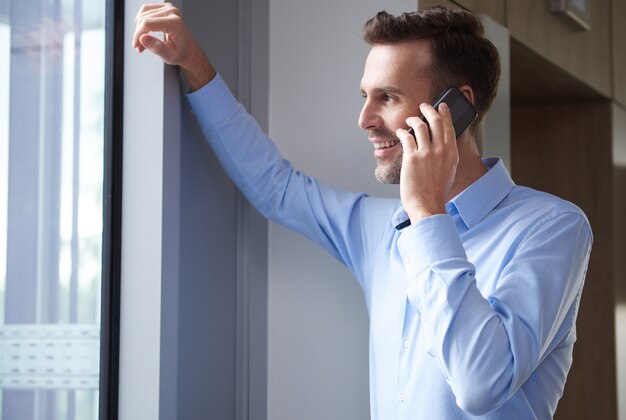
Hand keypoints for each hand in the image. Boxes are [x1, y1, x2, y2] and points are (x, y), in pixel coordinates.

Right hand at [133, 3, 215, 90]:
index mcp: (175, 23)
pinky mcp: (164, 7)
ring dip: (138, 28)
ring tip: (142, 42)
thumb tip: (142, 38)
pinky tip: (144, 32)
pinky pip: (145, 10)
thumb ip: (156, 48)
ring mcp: (168, 8)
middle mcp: (172, 12)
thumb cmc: (181, 53)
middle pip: (144, 19)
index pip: (147, 23)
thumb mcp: (169, 56)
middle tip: (139, 47)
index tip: (136, 46)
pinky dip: (141, 21)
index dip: (138, 34)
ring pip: (143, 14)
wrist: (188, 50)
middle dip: (138, 34)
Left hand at [395, 103, 458, 221]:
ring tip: (409, 120)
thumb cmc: (437, 192)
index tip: (441, 106)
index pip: (449, 126)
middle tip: (423, 106)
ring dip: (413, 119)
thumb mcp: (449, 171)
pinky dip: (402, 132)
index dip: (445, 113)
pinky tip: (400, 132)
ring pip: (419, 126)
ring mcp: (426, 153)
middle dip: (428, 109)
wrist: (428, 205)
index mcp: (452, 153)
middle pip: (435, 121)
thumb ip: (446, 156)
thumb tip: (441, 145)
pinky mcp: (412, 158)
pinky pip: (406, 137)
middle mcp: (441, 150)